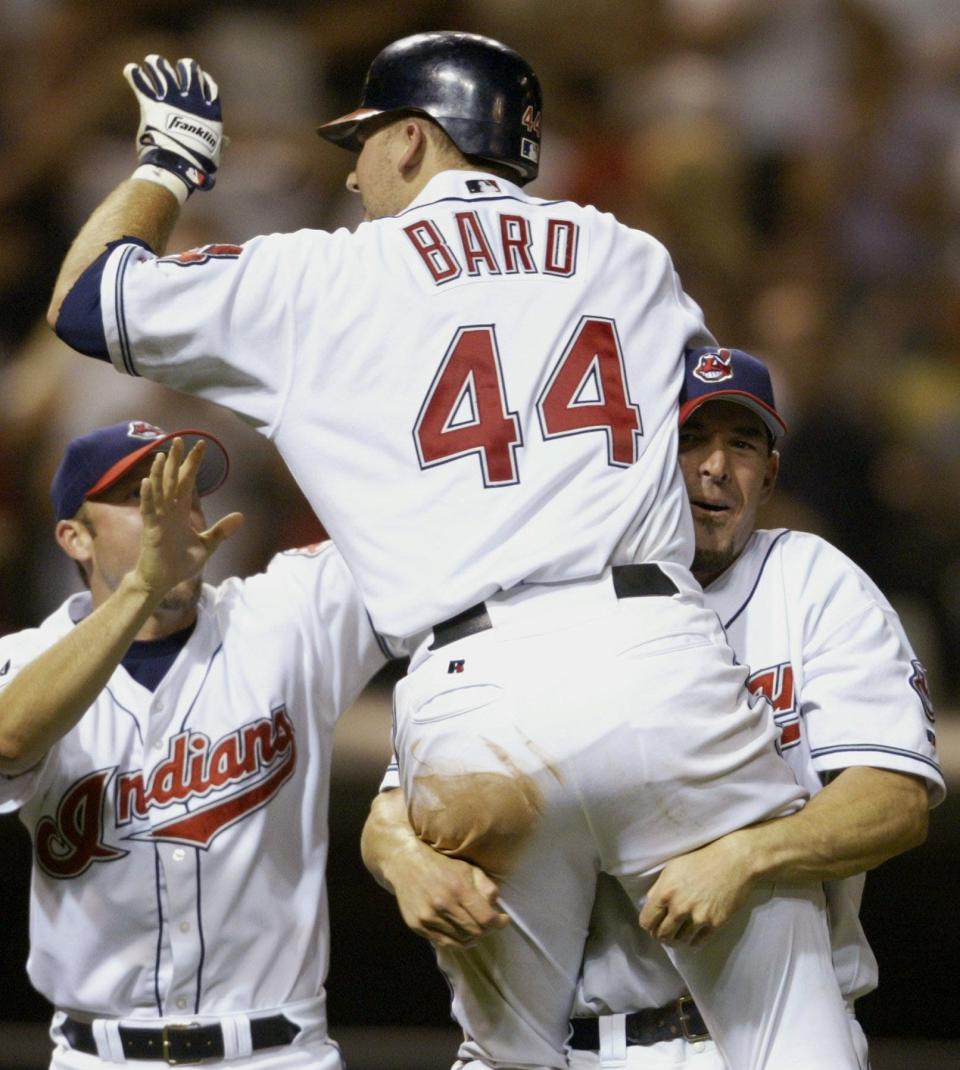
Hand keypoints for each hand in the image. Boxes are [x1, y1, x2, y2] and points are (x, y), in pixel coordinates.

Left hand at [124, 55, 224, 192]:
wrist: (178, 166)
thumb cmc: (198, 163)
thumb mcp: (214, 152)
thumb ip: (219, 143)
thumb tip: (226, 142)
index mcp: (209, 110)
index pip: (208, 83)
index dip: (202, 77)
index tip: (197, 76)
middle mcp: (191, 99)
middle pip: (188, 69)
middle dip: (181, 66)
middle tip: (177, 71)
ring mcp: (171, 99)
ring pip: (162, 68)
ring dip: (155, 64)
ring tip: (151, 63)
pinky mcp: (151, 104)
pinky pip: (140, 82)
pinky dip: (134, 74)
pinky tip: (130, 70)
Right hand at [136, 438, 242, 597]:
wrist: (162, 582)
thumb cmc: (180, 563)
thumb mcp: (207, 545)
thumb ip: (221, 530)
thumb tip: (241, 516)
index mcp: (180, 512)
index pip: (188, 482)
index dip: (193, 464)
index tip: (201, 445)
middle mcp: (168, 511)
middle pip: (172, 480)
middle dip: (176, 461)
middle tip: (179, 439)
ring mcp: (158, 519)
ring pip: (159, 491)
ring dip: (160, 474)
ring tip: (162, 455)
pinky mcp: (151, 530)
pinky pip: (148, 510)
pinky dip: (147, 497)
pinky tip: (147, 482)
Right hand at [388, 837, 509, 948]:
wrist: (406, 864)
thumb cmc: (441, 865)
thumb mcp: (468, 868)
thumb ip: (486, 888)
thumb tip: (497, 911)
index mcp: (459, 888)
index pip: (485, 918)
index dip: (498, 923)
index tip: (503, 920)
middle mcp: (443, 905)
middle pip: (475, 932)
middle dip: (486, 930)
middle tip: (487, 923)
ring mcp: (428, 917)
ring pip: (460, 941)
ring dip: (471, 936)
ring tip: (473, 927)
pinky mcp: (417, 926)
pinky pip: (443, 943)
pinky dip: (455, 941)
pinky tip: (459, 931)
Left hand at [638, 829, 757, 947]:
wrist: (734, 861)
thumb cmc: (701, 860)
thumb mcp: (672, 868)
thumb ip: (658, 888)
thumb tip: (650, 905)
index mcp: (665, 892)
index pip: (646, 921)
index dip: (648, 924)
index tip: (653, 923)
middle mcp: (679, 907)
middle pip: (662, 935)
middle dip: (660, 935)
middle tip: (664, 932)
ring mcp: (698, 917)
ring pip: (679, 941)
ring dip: (677, 939)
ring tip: (678, 933)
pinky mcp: (715, 923)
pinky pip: (698, 942)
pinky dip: (693, 942)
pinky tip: (692, 937)